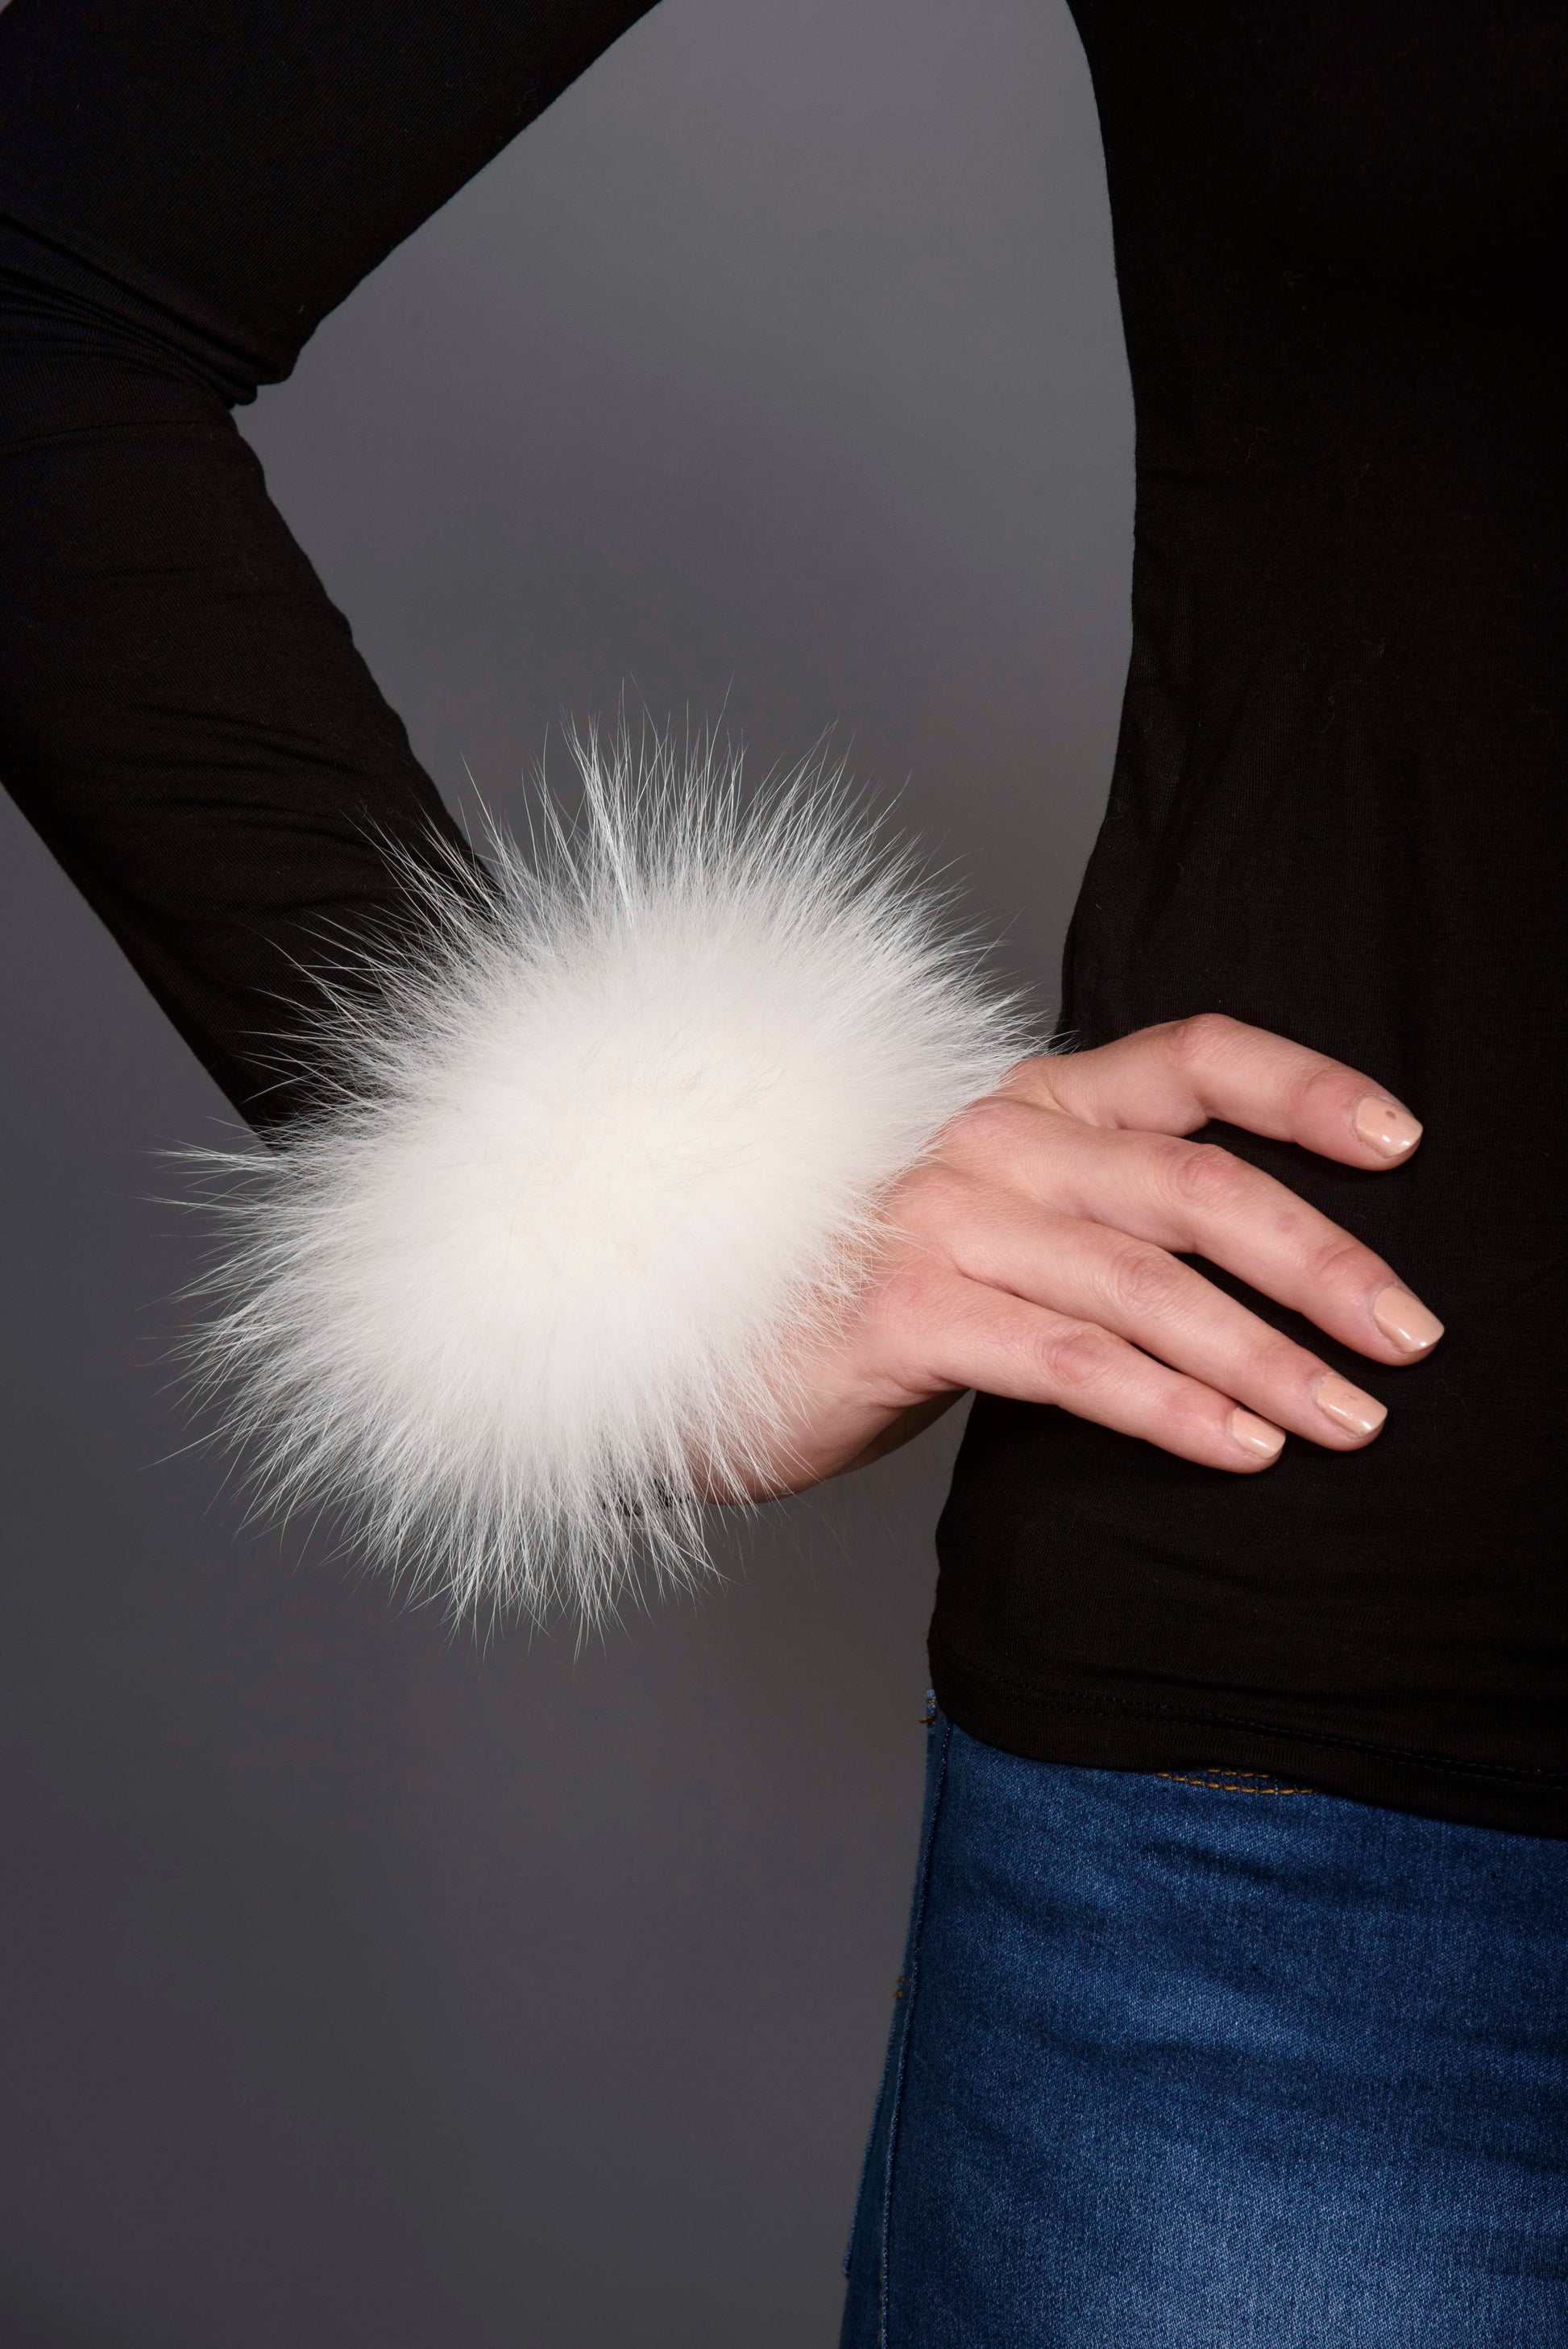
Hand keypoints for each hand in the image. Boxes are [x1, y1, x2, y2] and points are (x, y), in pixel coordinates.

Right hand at [744, 1012, 1442, 1495]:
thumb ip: (1107, 1222)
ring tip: (1346, 1419)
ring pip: (1142, 1284)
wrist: (706, 1356)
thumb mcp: (1001, 1229)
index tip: (1402, 1141)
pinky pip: (1067, 1360)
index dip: (1302, 1088)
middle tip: (1407, 1334)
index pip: (1187, 1058)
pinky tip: (1235, 1448)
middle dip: (1319, 1260)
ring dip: (1263, 1357)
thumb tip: (1277, 1281)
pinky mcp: (903, 1313)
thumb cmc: (877, 1299)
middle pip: (1191, 1183)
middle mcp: (988, 1142)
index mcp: (1028, 1103)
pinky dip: (1165, 1406)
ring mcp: (939, 1221)